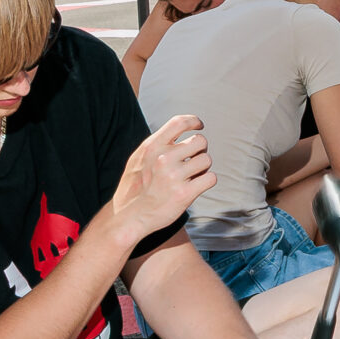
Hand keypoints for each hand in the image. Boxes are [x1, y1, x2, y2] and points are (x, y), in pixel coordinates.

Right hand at [112, 114, 214, 238]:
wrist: (129, 217)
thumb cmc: (136, 187)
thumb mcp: (139, 158)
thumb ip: (157, 144)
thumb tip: (180, 128)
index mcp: (152, 147)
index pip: (179, 122)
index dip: (194, 121)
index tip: (199, 126)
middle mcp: (163, 158)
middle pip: (200, 141)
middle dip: (200, 151)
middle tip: (192, 162)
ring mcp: (174, 176)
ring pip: (207, 160)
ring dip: (203, 168)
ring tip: (191, 176)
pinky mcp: (184, 194)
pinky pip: (211, 178)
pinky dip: (206, 181)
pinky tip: (195, 186)